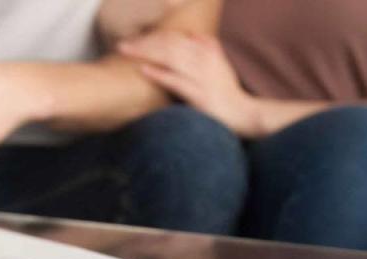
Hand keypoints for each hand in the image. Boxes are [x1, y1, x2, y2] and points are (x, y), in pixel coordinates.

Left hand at [120, 31, 262, 136]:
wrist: (244, 114)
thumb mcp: (221, 66)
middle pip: (168, 45)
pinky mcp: (199, 94)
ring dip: (145, 53)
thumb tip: (196, 36)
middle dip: (143, 43)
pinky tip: (144, 70)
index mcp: (207, 51)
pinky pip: (176, 80)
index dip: (153, 37)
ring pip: (170, 58)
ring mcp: (202, 76)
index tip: (135, 40)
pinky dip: (159, 74)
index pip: (175, 38)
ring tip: (127, 53)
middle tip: (122, 45)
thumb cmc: (228, 93)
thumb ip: (210, 48)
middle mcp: (204, 60)